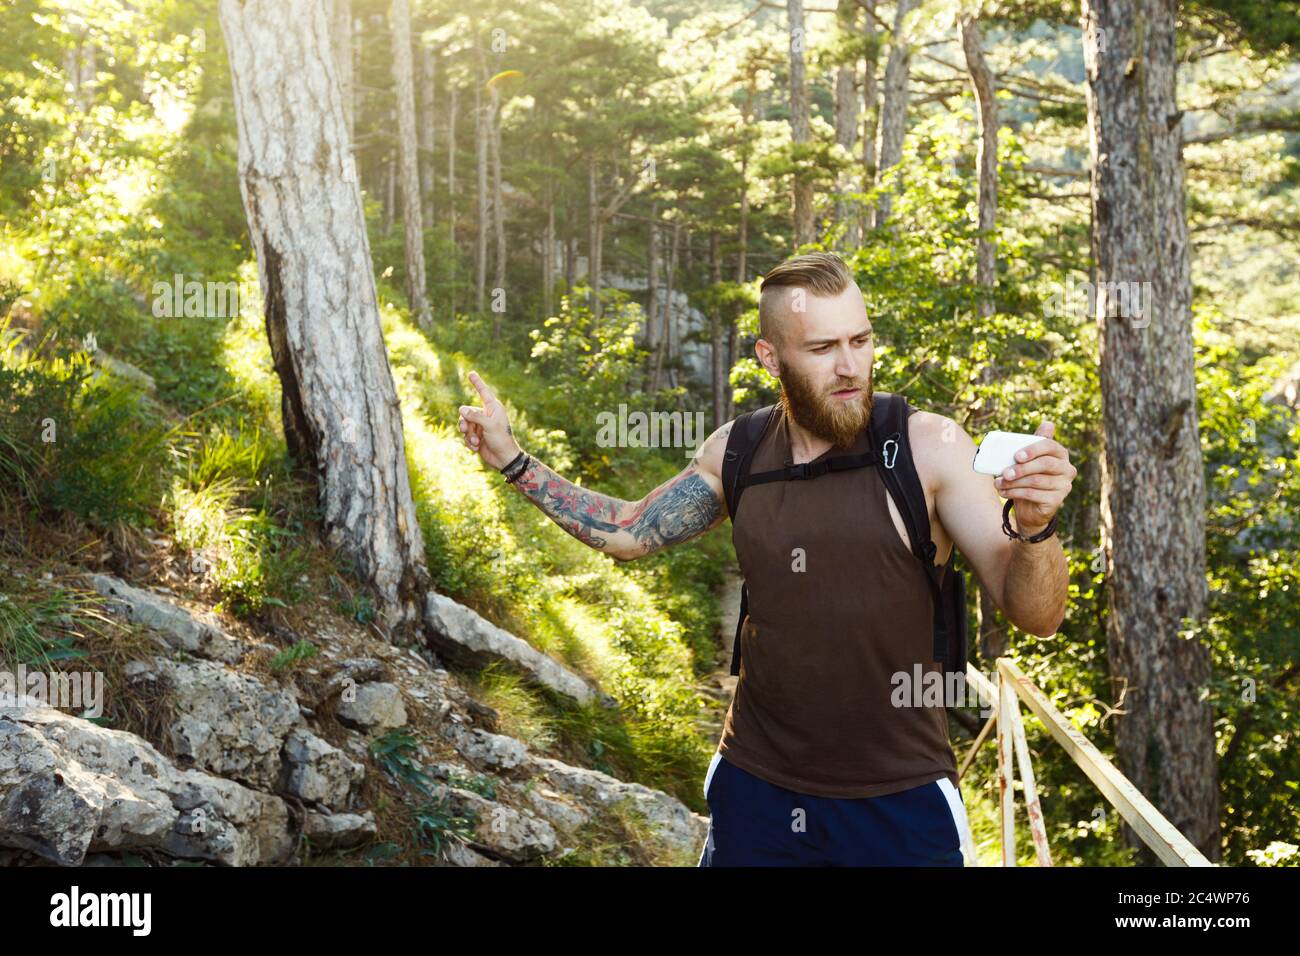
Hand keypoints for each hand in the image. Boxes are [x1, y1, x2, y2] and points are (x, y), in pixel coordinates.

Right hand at [457, 371, 521, 470]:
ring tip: (475, 442)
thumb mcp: (489, 425)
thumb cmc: (501, 439)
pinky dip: (469, 442)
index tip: (471, 373)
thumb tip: (461, 409)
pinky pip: (466, 436)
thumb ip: (475, 416)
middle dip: (464, 422)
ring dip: (467, 435)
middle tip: (466, 430)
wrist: (503, 458)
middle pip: (466, 412)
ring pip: (464, 425)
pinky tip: (476, 448)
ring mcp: (481, 426)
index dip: (477, 382)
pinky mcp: (477, 437)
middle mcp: (486, 415)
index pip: (483, 392)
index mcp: (493, 408)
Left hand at [993, 420, 1076, 536]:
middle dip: (1022, 468)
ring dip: (1013, 482)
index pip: (1050, 445)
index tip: (1016, 456)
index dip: (1033, 450)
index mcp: (1060, 453)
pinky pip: (1034, 494)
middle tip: (1004, 473)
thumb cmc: (1027, 477)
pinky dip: (1015, 493)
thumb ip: (1033, 443)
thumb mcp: (1028, 460)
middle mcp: (1067, 469)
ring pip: (1036, 481)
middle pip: (1045, 464)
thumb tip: (1048, 423)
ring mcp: (1064, 486)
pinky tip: (1003, 492)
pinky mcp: (1057, 500)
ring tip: (998, 483)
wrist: (1030, 507)